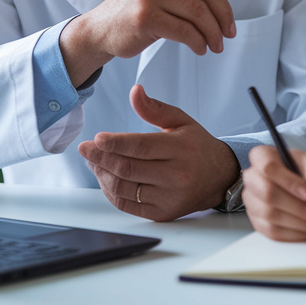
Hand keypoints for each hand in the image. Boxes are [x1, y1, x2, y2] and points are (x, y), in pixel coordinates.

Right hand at [60, 0, 255, 85]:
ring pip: (199, 11)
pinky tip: (200, 49)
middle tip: (230, 32)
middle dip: (225, 12)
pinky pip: (185, 31)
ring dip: (214, 32)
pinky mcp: (145, 17)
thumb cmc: (138, 9)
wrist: (101, 29)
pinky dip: (199, 42)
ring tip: (216, 45)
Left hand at [78, 85, 240, 221]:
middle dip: (100, 157)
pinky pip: (127, 204)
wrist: (219, 177)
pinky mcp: (163, 213)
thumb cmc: (198, 146)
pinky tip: (105, 178)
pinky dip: (111, 192)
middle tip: (85, 149)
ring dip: (102, 174)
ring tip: (93, 161)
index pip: (140, 146)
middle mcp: (177, 175)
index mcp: (181, 148)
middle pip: (128, 168)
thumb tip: (135, 91)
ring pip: (124, 187)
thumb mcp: (181, 121)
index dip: (114, 142)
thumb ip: (154, 108)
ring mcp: (170, 197)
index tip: (96, 138)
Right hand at [242, 145, 305, 240]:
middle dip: (296, 207)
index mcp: (262, 156)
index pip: (268, 167)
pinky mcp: (257, 222)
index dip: (289, 182)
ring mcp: (251, 202)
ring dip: (298, 223)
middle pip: (267, 193)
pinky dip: (294, 234)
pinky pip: (273, 232)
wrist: (305, 190)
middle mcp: (251, 178)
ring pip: (270, 215)